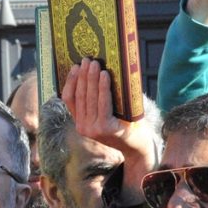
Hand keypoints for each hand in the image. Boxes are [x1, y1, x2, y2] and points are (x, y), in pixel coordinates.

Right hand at [63, 59, 156, 201]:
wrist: (138, 147)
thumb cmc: (125, 126)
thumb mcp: (106, 115)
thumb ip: (97, 102)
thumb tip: (96, 72)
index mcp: (80, 123)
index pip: (69, 99)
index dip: (71, 81)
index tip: (75, 67)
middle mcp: (83, 128)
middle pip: (80, 95)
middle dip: (83, 75)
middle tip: (87, 60)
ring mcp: (93, 129)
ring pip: (89, 97)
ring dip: (91, 78)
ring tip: (95, 64)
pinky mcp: (105, 128)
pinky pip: (103, 103)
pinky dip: (103, 87)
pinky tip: (105, 75)